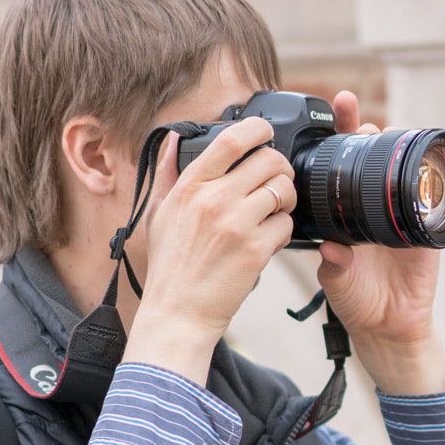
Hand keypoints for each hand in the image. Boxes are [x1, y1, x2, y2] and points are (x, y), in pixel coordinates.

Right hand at [124, 118, 294, 385]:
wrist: (177, 315)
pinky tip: (270, 239)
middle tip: (277, 180)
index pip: (231, 139)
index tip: (266, 132)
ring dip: (287, 197)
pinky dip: (284, 230)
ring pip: (283, 190)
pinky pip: (287, 225)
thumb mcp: (157, 214)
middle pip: (269, 160)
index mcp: (190, 186)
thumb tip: (173, 138)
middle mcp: (214, 200)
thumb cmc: (169, 267)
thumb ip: (167, 173)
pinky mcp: (255, 250)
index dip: (257, 128)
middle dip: (281, 167)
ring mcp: (236, 224)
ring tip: (276, 210)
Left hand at [316, 92, 444, 395]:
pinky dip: (432, 184)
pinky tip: (428, 167)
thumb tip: (329, 248)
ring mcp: (401, 215)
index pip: (341, 164)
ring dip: (399, 147)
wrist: (388, 328)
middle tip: (358, 116)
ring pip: (402, 170)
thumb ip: (335, 265)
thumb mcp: (337, 281)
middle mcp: (372, 207)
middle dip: (366, 131)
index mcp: (346, 212)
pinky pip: (433, 202)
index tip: (337, 108)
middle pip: (372, 157)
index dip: (340, 134)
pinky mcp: (427, 230)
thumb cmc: (357, 300)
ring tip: (391, 129)